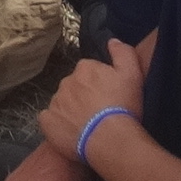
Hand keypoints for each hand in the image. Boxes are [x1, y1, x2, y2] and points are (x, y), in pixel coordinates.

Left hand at [41, 39, 147, 160]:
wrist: (111, 139)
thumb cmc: (124, 107)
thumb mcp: (133, 75)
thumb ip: (123, 54)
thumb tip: (112, 41)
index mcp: (84, 68)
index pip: (89, 72)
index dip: (99, 85)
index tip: (109, 97)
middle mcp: (66, 81)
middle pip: (74, 87)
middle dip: (84, 97)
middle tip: (100, 113)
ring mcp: (55, 101)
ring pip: (63, 103)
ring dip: (72, 111)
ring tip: (89, 126)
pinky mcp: (47, 121)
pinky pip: (49, 119)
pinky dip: (58, 124)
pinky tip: (71, 132)